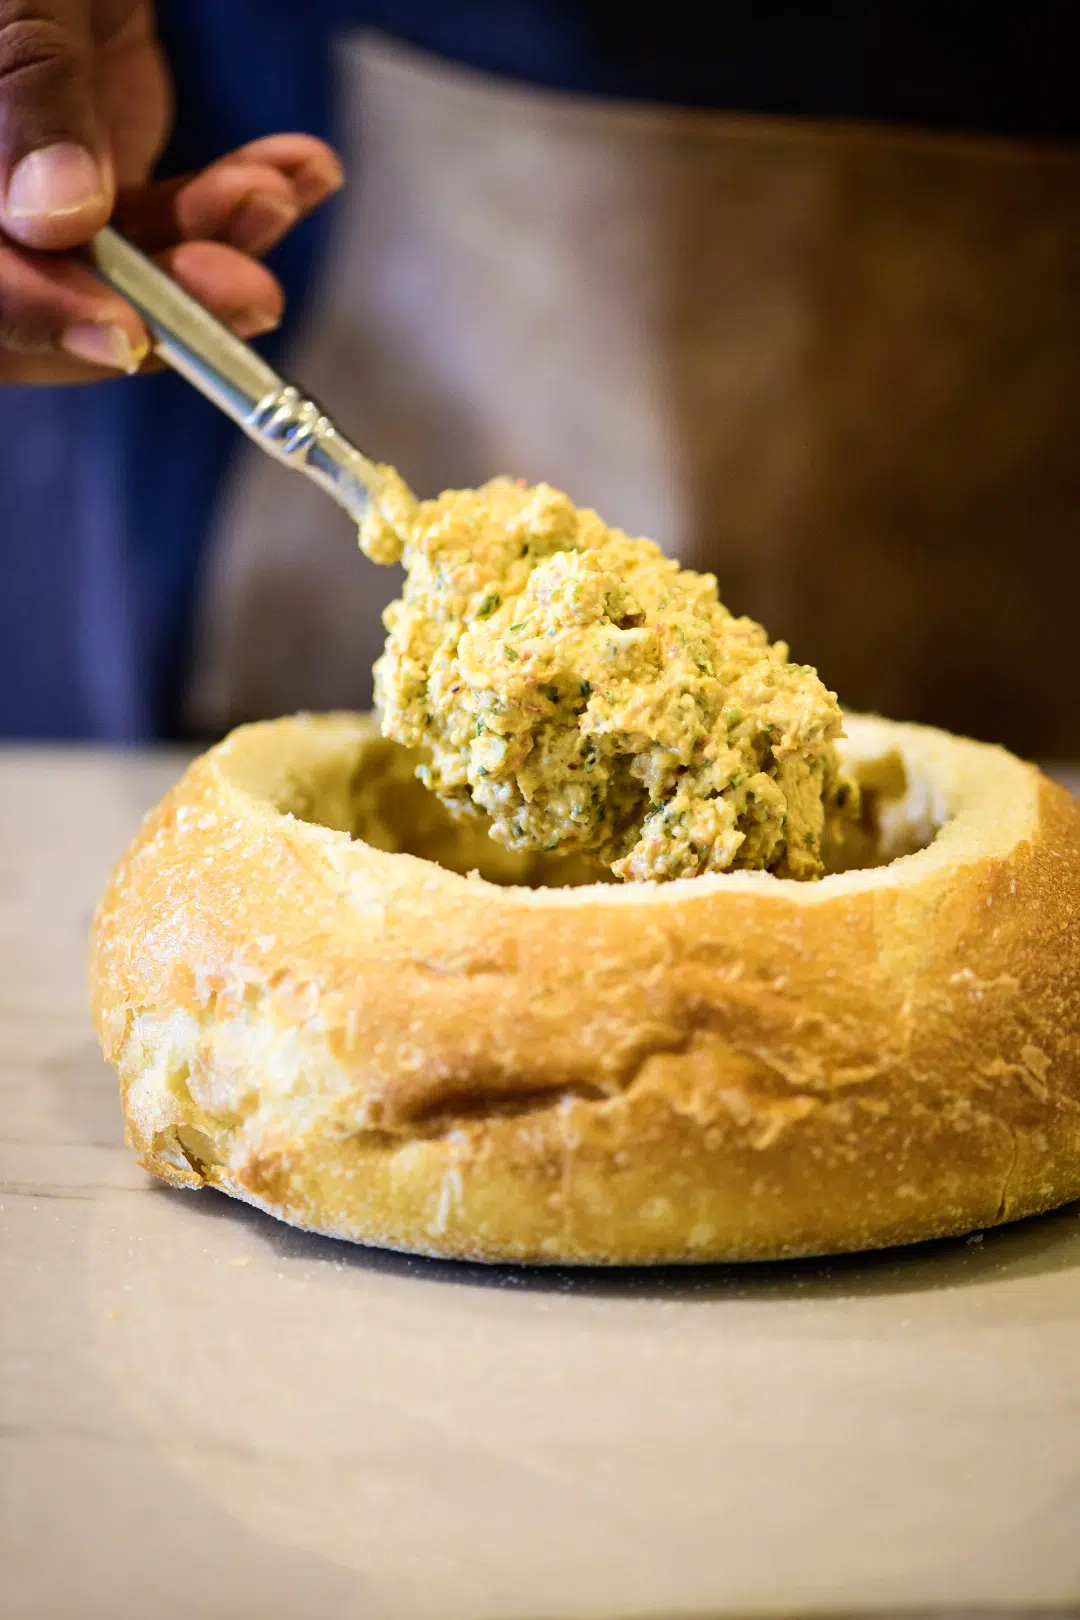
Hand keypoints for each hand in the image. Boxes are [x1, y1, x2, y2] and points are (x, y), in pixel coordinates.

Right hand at [0, 0, 341, 383]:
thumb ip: (30, 84)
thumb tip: (54, 222)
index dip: (31, 316)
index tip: (124, 332)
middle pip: (38, 292)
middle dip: (152, 300)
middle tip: (248, 290)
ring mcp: (26, 179)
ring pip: (112, 268)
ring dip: (214, 249)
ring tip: (279, 192)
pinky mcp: (91, 168)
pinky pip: (159, 218)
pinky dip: (234, 203)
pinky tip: (298, 171)